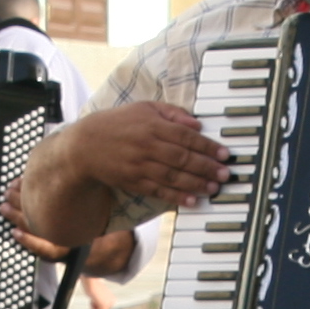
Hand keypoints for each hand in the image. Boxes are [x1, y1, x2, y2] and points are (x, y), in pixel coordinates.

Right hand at [57, 102, 229, 210]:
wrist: (85, 146)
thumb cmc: (118, 123)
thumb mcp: (144, 108)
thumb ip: (172, 113)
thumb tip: (197, 123)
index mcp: (151, 124)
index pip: (185, 136)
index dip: (206, 146)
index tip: (223, 153)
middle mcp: (146, 145)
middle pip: (182, 158)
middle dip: (206, 167)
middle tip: (224, 174)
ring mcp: (139, 166)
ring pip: (172, 176)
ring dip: (196, 184)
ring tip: (214, 188)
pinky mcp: (133, 182)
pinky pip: (158, 191)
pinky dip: (176, 196)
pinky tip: (192, 200)